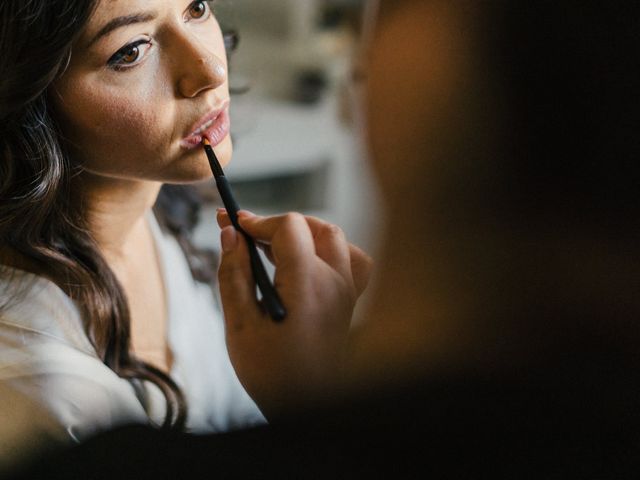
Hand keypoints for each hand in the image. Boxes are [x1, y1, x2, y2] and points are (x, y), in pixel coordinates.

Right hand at [216, 210, 371, 418]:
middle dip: (278, 225)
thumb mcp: (240, 323)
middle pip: (313, 227)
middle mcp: (335, 282)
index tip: (234, 224)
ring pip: (336, 240)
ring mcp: (347, 292)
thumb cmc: (272, 372)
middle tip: (247, 236)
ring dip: (306, 234)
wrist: (308, 407)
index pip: (290, 227)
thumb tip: (230, 234)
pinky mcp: (350, 302)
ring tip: (277, 248)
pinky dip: (330, 251)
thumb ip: (234, 273)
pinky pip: (352, 261)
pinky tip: (307, 265)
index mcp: (308, 284)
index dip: (259, 221)